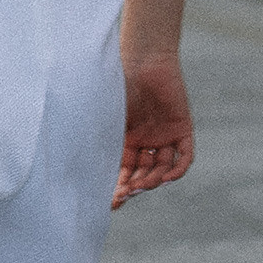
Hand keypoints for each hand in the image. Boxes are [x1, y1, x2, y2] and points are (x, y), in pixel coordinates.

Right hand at [114, 55, 193, 207]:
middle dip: (136, 186)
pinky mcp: (181, 128)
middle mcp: (146, 140)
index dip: (121, 188)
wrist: (143, 59)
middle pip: (144, 173)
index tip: (113, 203)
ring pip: (163, 168)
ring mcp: (164, 135)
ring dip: (154, 180)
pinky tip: (166, 177)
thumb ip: (99, 141)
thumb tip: (78, 171)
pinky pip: (184, 156)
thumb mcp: (105, 118)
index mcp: (126, 139)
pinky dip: (177, 170)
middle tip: (128, 193)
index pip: (126, 171)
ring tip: (145, 184)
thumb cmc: (118, 85)